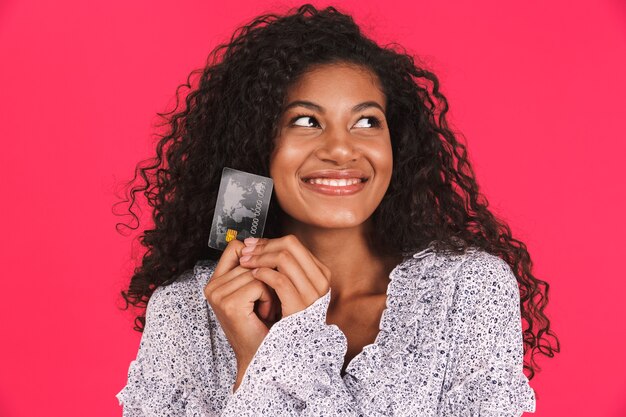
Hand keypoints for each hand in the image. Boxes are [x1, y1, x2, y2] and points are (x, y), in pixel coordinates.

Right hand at [203, 239, 280, 389]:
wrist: (260, 354)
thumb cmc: (263, 322)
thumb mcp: (256, 290)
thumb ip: (254, 267)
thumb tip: (267, 241)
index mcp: (215, 281)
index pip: (236, 246)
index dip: (257, 256)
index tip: (266, 275)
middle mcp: (212, 286)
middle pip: (251, 260)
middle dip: (268, 279)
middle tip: (266, 303)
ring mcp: (218, 295)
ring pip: (258, 272)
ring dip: (271, 291)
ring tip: (266, 309)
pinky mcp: (229, 303)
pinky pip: (260, 285)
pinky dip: (269, 299)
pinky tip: (264, 314)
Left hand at [238, 234, 331, 317]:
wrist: (281, 354)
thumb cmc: (279, 322)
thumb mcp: (286, 290)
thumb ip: (282, 268)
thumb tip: (260, 245)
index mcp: (320, 274)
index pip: (294, 244)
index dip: (269, 241)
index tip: (251, 245)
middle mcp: (320, 282)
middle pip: (290, 245)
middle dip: (263, 245)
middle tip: (245, 251)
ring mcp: (311, 294)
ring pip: (284, 258)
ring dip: (260, 257)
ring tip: (246, 263)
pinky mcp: (299, 307)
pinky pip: (280, 280)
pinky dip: (264, 274)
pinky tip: (253, 275)